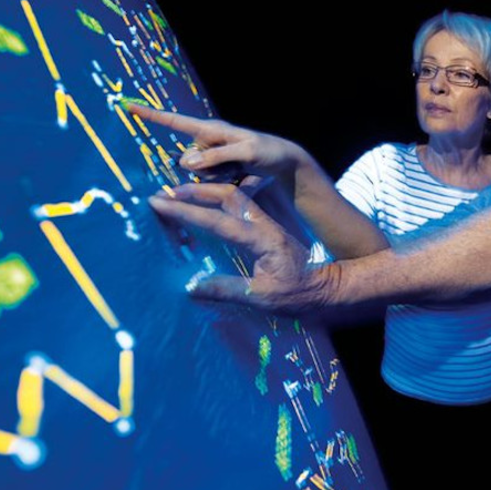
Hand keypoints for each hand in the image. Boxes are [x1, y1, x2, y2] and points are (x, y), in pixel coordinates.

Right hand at [127, 104, 305, 181]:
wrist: (284, 162)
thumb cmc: (269, 151)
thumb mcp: (247, 152)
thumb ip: (218, 156)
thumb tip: (187, 163)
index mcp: (211, 129)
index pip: (175, 121)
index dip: (151, 115)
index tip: (127, 105)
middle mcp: (206, 142)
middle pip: (187, 161)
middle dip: (205, 169)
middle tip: (237, 166)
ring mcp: (210, 157)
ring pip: (197, 175)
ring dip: (217, 178)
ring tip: (241, 171)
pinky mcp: (216, 171)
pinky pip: (207, 183)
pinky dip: (221, 183)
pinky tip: (240, 177)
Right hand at [148, 182, 335, 312]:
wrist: (331, 287)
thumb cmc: (301, 294)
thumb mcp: (264, 297)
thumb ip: (228, 290)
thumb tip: (191, 287)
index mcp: (262, 239)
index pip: (217, 220)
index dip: (186, 211)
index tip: (159, 203)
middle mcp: (263, 225)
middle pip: (226, 195)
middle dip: (194, 191)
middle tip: (163, 192)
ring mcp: (265, 224)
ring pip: (233, 196)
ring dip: (206, 191)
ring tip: (178, 192)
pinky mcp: (266, 228)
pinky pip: (239, 205)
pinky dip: (217, 200)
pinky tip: (204, 202)